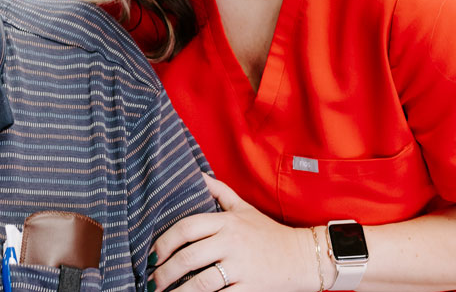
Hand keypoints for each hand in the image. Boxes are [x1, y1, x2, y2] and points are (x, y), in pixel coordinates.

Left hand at [149, 173, 319, 290]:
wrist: (303, 256)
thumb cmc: (269, 233)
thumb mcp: (244, 208)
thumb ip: (219, 191)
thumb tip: (197, 174)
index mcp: (227, 222)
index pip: (186, 228)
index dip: (164, 242)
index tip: (152, 255)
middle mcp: (232, 242)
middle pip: (188, 257)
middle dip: (164, 272)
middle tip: (153, 281)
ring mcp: (241, 267)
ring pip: (200, 283)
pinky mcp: (249, 289)